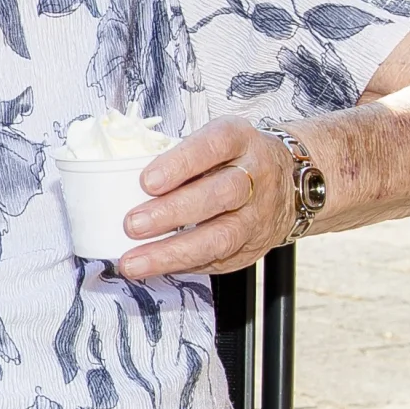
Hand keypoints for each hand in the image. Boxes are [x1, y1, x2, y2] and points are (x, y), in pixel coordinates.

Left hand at [113, 121, 299, 279]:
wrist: (292, 181)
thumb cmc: (231, 159)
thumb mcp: (212, 142)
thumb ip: (177, 158)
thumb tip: (118, 182)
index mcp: (239, 140)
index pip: (213, 145)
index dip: (180, 163)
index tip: (147, 181)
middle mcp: (256, 174)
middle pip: (220, 193)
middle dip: (172, 212)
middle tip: (132, 224)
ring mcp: (259, 212)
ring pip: (222, 235)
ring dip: (173, 251)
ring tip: (135, 261)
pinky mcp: (254, 244)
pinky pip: (219, 259)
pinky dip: (183, 266)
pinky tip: (155, 268)